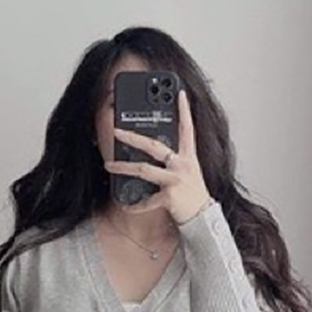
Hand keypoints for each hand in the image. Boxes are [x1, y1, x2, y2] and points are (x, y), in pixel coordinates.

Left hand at [103, 89, 213, 224]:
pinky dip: (135, 204)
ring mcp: (176, 180)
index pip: (188, 129)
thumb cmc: (192, 194)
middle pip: (154, 146)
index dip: (185, 110)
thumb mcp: (187, 171)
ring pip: (144, 170)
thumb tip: (152, 148)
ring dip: (123, 167)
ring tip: (109, 165)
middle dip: (133, 137)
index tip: (180, 93)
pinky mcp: (170, 197)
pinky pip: (147, 200)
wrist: (202, 218)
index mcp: (188, 157)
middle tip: (116, 131)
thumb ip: (174, 159)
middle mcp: (182, 166)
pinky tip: (125, 204)